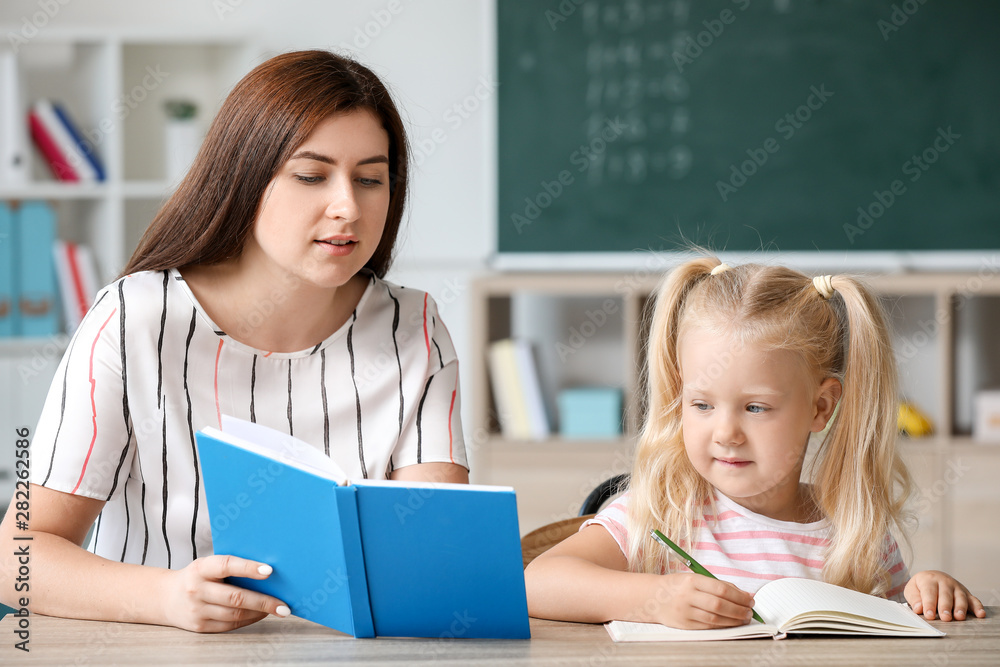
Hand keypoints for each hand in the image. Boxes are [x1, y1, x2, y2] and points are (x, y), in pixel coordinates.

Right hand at [160, 555, 290, 632]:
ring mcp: (197, 610)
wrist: (165, 597)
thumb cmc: (197, 576)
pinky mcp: (200, 626)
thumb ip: (230, 567)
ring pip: (235, 614)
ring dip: (259, 612)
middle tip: (284, 605)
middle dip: (263, 601)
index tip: (270, 570)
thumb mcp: (208, 565)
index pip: (226, 565)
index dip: (248, 567)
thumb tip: (268, 572)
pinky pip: (229, 625)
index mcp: (201, 568)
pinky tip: (260, 615)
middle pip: (235, 597)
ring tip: (277, 609)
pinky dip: (248, 620)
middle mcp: (197, 589)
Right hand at [647, 573, 755, 629]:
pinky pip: (708, 626)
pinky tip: (731, 623)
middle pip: (719, 604)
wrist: (653, 597)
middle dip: (739, 609)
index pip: (721, 588)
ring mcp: (685, 611)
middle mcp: (687, 595)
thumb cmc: (677, 586)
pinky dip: (723, 626)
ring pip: (715, 618)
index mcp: (691, 580)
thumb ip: (717, 585)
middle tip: (749, 611)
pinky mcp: (685, 624)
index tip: (749, 599)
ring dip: (734, 620)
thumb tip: (743, 594)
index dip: (739, 596)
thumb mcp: (694, 579)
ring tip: (743, 618)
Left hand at [904, 570, 985, 620]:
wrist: (932, 576)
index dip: (929, 604)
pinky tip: (980, 614)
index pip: (929, 592)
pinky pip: (973, 599)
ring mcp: (956, 587)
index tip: (929, 615)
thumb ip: (914, 598)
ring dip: (961, 607)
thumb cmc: (921, 586)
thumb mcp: (912, 589)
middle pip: (946, 595)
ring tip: (959, 617)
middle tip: (945, 618)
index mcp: (929, 580)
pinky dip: (978, 607)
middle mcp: (944, 582)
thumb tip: (918, 609)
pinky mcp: (966, 593)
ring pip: (960, 597)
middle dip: (945, 607)